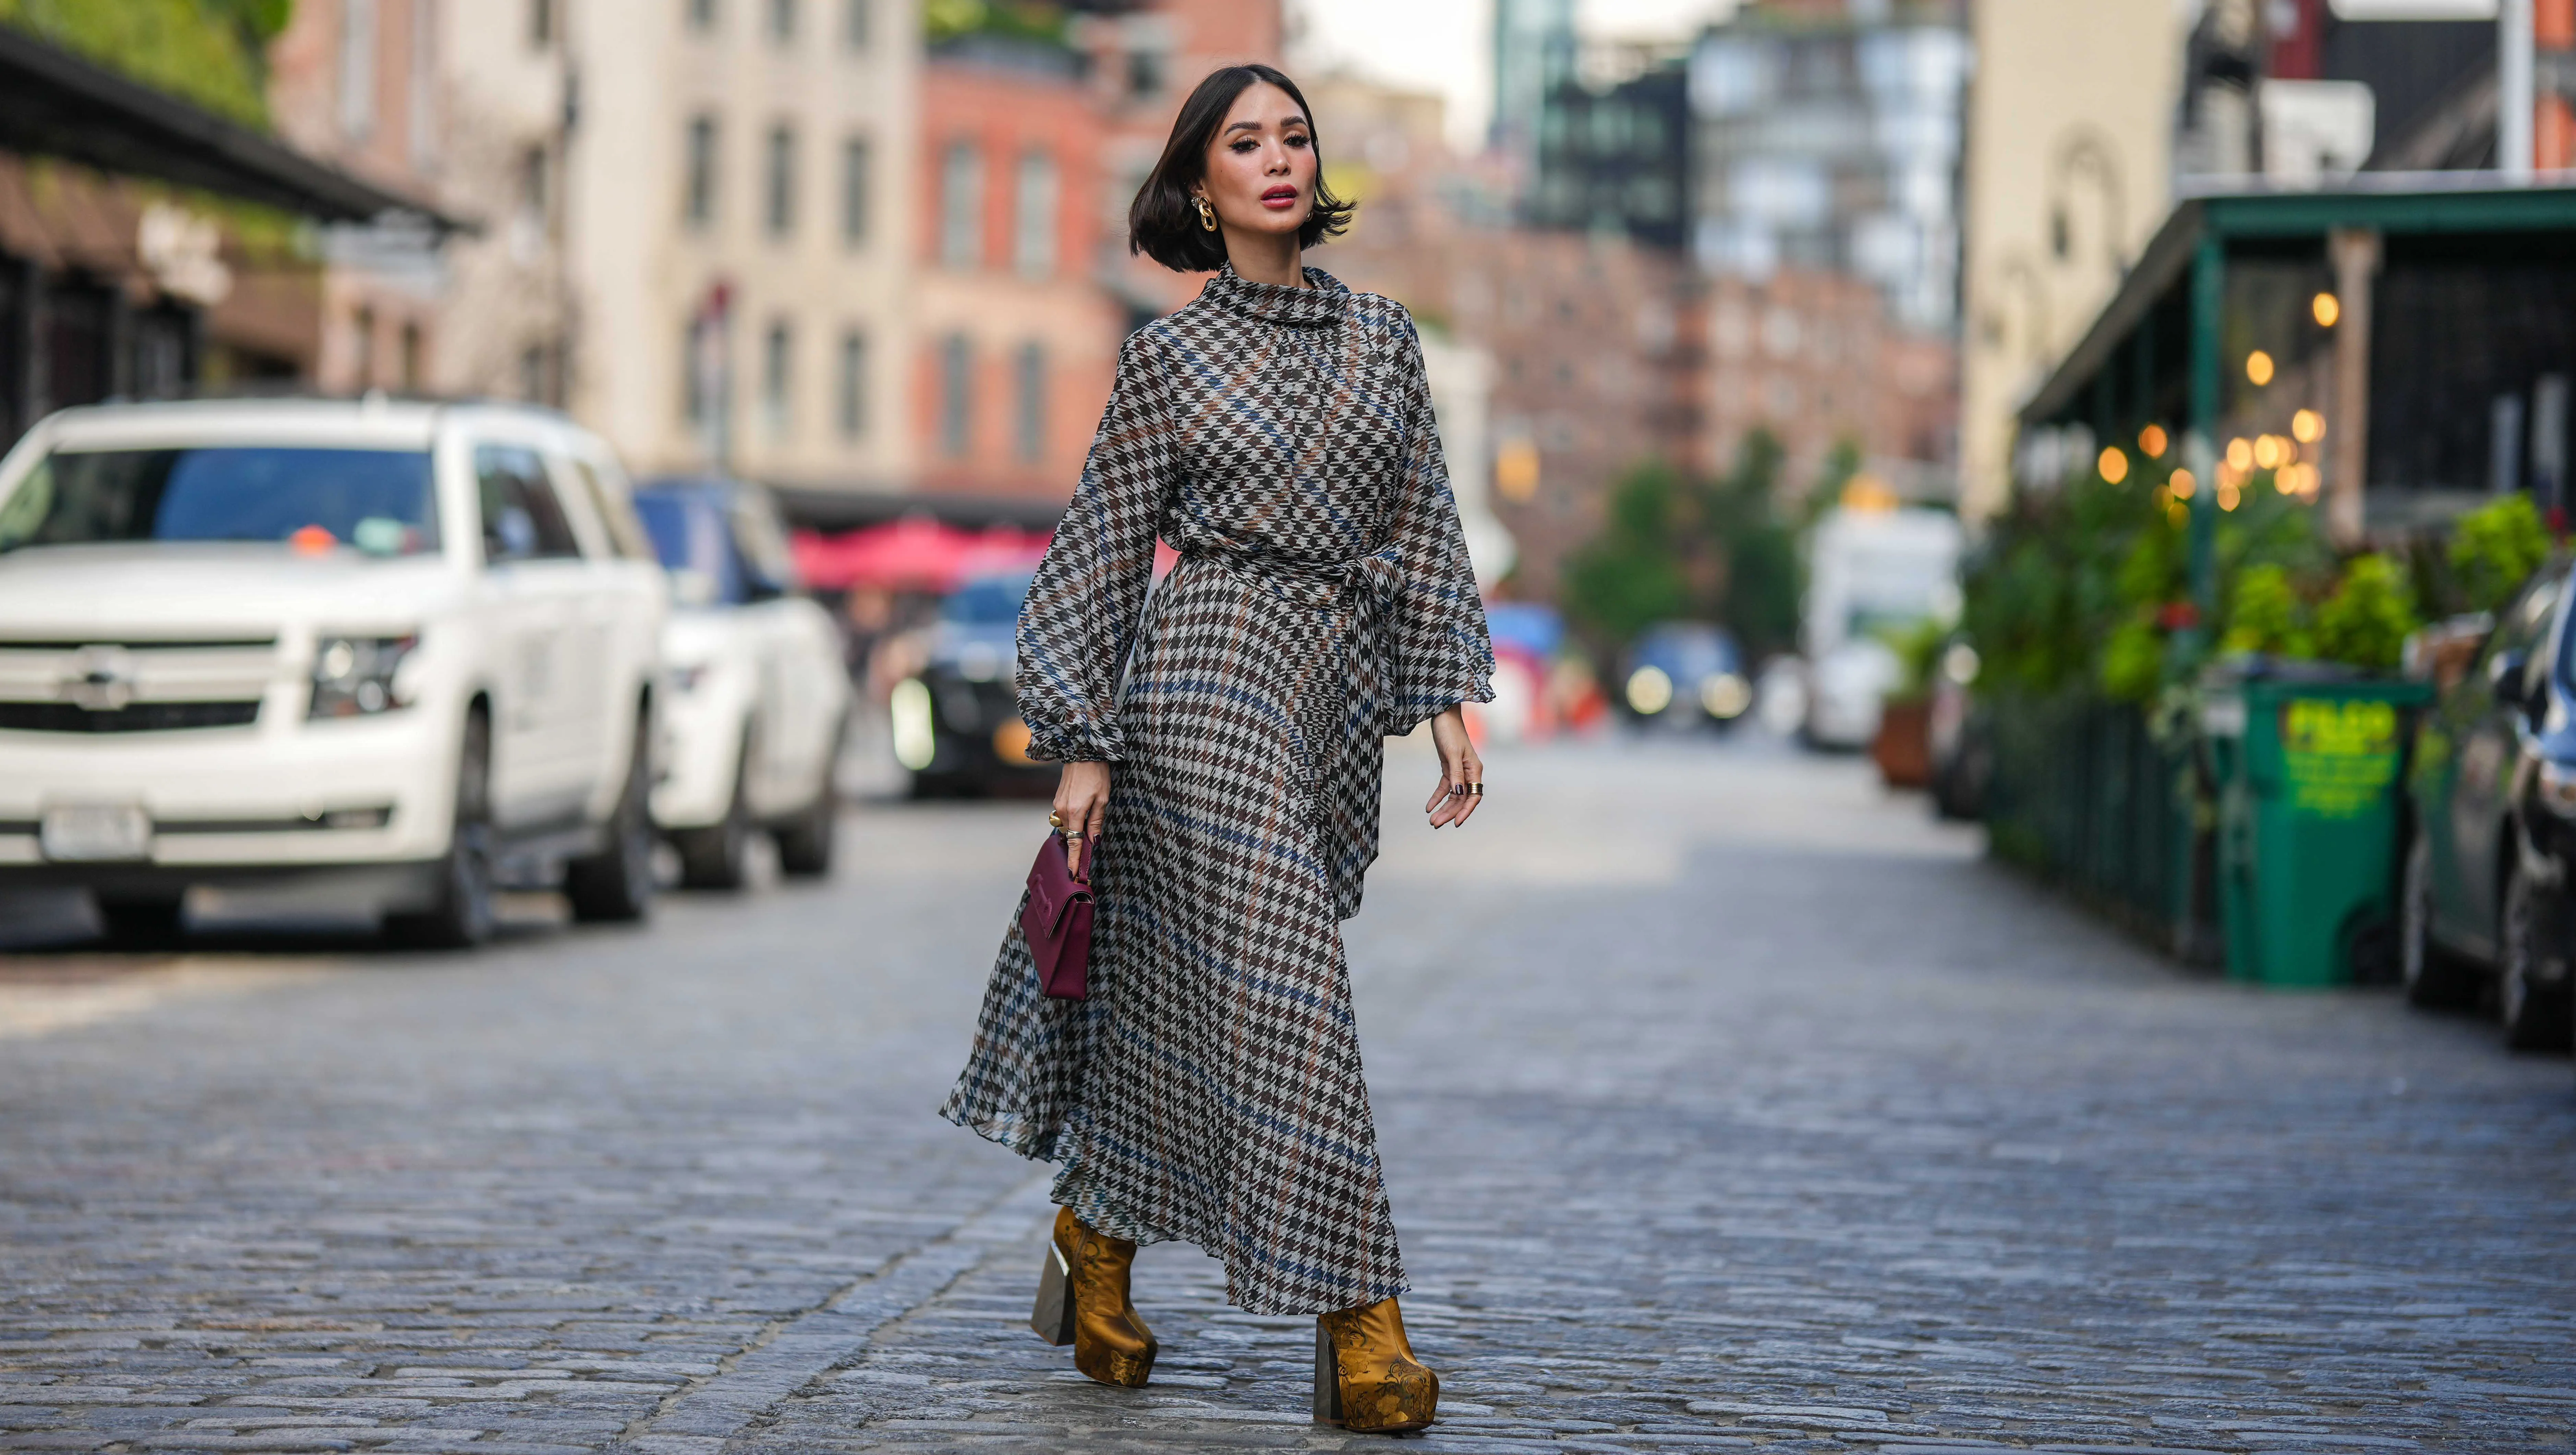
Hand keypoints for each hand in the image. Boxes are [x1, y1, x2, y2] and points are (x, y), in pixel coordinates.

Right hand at [1054, 761, 1110, 873]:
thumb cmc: (1096, 774)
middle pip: (1071, 835)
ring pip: (1068, 825)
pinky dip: (1073, 819)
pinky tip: (1083, 809)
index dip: (1074, 859)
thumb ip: (1096, 822)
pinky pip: (1065, 816)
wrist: (1082, 752)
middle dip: (1079, 842)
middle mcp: (1062, 810)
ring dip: (1077, 828)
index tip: (1073, 873)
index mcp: (1075, 812)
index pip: (1074, 842)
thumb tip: (1093, 841)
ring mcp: (1058, 804)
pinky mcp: (1057, 798)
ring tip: (1090, 816)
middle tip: (1090, 845)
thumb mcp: (1102, 799)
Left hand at [1423, 707, 1482, 828]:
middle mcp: (1469, 773)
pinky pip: (1444, 787)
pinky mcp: (1448, 768)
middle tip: (1435, 824)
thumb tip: (1459, 792)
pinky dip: (1437, 797)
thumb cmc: (1449, 730)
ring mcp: (1459, 771)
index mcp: (1475, 769)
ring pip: (1453, 795)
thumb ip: (1456, 773)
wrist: (1442, 714)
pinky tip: (1428, 807)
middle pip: (1461, 799)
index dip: (1466, 811)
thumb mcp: (1452, 752)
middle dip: (1449, 812)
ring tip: (1432, 820)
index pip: (1474, 796)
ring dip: (1443, 808)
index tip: (1456, 823)